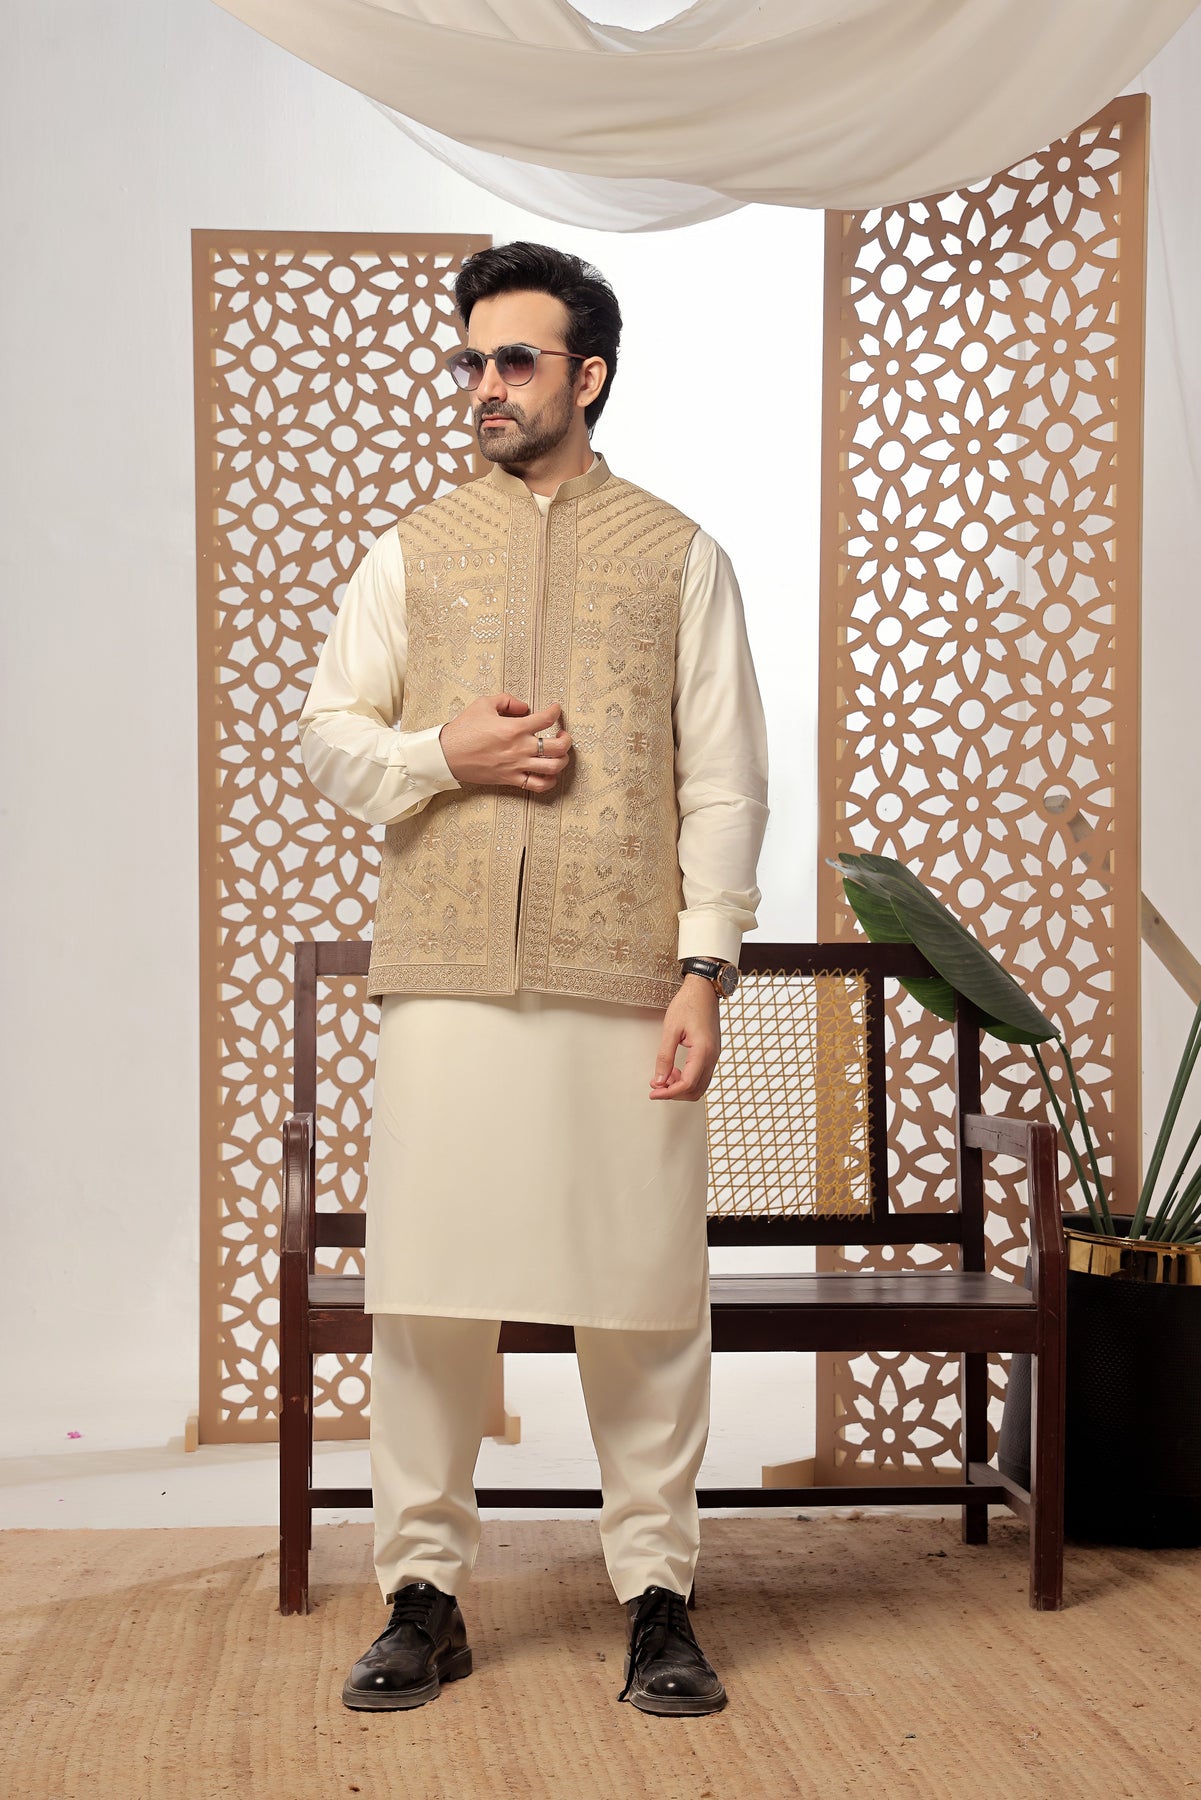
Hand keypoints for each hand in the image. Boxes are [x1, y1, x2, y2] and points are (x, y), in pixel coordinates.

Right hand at [438, 694, 571, 791]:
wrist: (447, 755)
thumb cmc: (463, 729)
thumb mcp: (484, 704)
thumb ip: (507, 700)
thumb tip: (525, 707)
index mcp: (514, 728)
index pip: (547, 719)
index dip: (556, 711)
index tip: (556, 709)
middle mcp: (520, 748)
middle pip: (558, 747)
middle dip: (567, 739)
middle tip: (563, 734)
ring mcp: (517, 766)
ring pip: (554, 767)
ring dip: (563, 759)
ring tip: (560, 753)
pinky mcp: (511, 779)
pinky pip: (538, 785)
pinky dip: (550, 781)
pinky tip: (550, 773)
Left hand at [649, 976, 719, 1100]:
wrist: (704, 989)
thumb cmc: (688, 1004)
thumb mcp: (670, 1029)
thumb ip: (664, 1057)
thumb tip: (659, 1080)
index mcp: (703, 1051)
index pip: (687, 1084)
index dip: (668, 1092)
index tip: (653, 1092)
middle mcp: (712, 1056)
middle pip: (696, 1090)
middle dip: (675, 1093)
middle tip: (656, 1086)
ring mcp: (714, 1055)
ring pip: (700, 1085)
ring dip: (681, 1087)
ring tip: (665, 1076)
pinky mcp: (712, 1053)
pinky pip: (702, 1075)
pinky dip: (688, 1079)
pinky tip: (675, 1070)